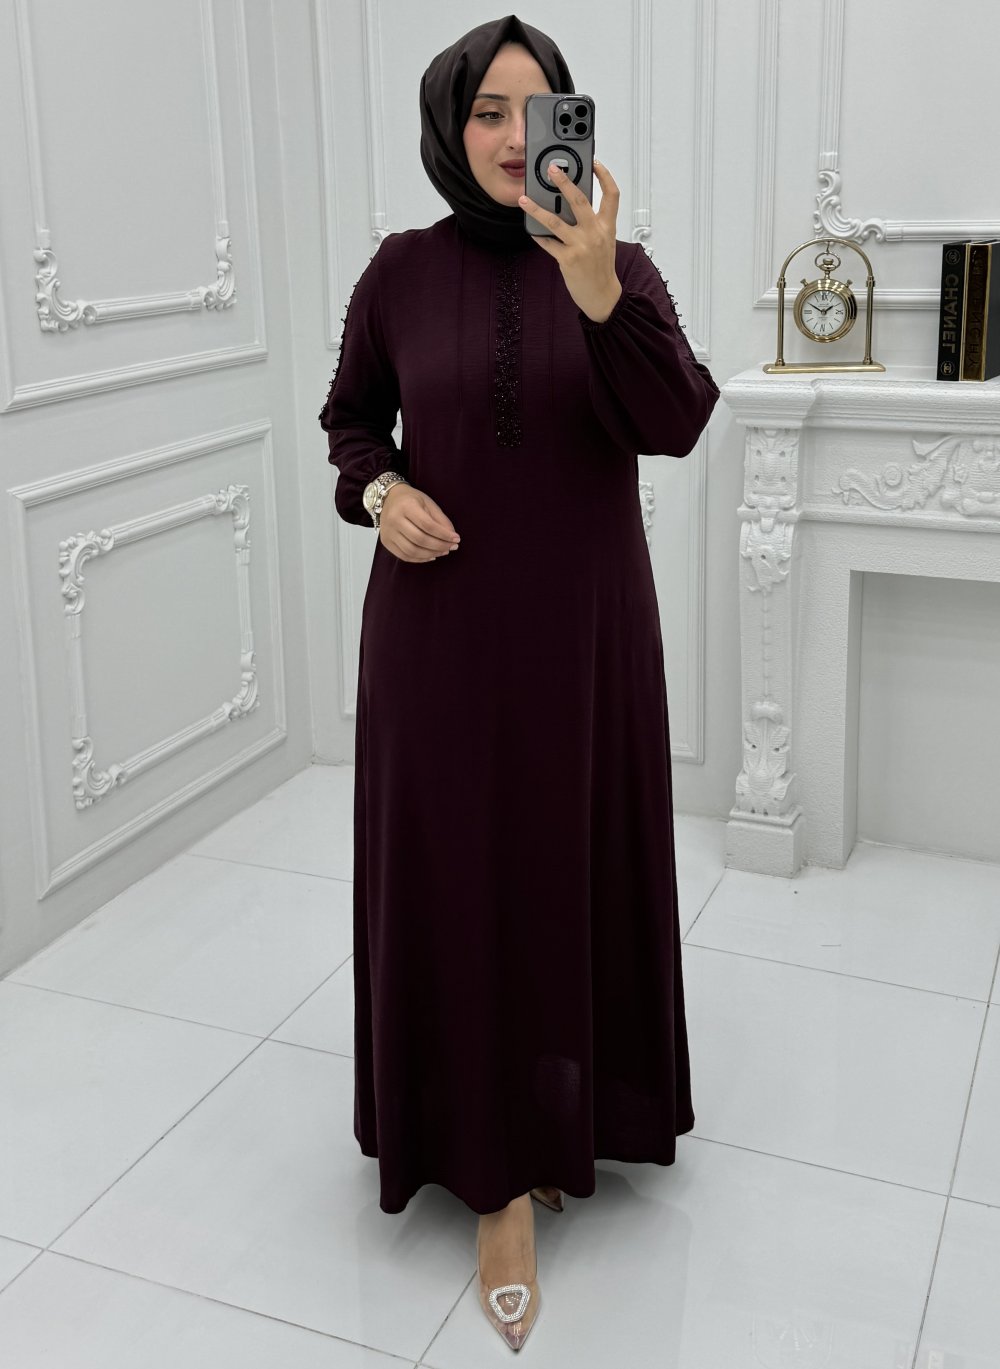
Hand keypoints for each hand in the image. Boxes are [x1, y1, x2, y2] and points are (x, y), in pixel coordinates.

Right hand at [378, 482, 460, 562]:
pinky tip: (431, 556)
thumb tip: (452, 537)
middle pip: (420, 539)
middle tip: (452, 547)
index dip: (444, 534)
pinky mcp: (386, 542)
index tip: (456, 539)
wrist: (388, 499)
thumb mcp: (428, 503)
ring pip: (412, 551)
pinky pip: (404, 556)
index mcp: (406, 506)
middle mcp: (394, 520)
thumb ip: (440, 519)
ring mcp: (388, 532)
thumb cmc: (411, 500)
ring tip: (443, 552)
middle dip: (439, 546)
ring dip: (431, 554)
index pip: (428, 525)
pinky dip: (420, 559)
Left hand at [519, 158, 622, 321]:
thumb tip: (570, 206)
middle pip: (579, 200)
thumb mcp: (605, 241)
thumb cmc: (601, 268)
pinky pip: (548, 243)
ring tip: (524, 199)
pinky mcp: (568, 259)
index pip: (611, 195)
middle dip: (564, 182)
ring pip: (555, 221)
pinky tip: (531, 230)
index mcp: (607, 226)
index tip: (594, 163)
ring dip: (537, 209)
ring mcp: (581, 246)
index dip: (604, 176)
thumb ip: (593, 223)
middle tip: (552, 169)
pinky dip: (538, 236)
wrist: (602, 296)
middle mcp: (595, 233)